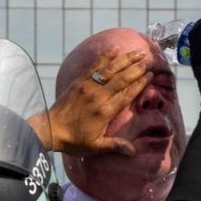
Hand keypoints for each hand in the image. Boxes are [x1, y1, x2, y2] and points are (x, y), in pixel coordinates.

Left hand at [35, 49, 151, 155]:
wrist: (50, 129)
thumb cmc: (74, 140)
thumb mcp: (95, 146)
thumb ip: (115, 146)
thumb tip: (133, 151)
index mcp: (104, 111)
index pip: (126, 94)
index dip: (139, 84)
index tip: (150, 76)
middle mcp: (98, 95)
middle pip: (121, 78)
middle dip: (137, 68)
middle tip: (150, 60)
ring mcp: (88, 86)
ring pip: (110, 69)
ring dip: (125, 59)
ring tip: (138, 52)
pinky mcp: (79, 81)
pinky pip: (95, 66)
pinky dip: (105, 56)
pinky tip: (115, 49)